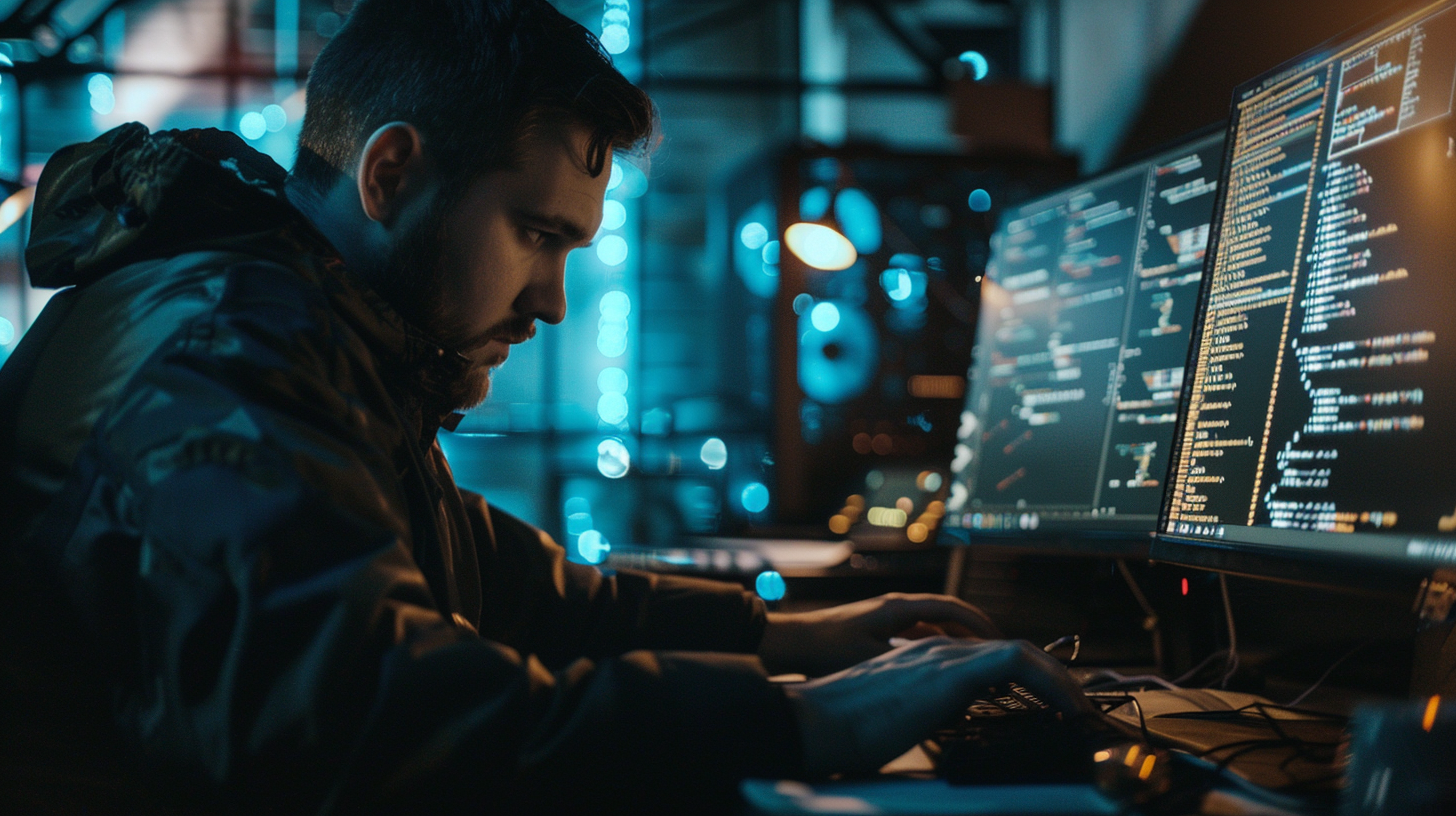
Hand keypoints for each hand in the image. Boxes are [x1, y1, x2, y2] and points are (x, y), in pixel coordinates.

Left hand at [757, 592, 1000, 676]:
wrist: (788, 643)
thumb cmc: (825, 649)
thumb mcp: (871, 660)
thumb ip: (907, 664)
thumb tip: (944, 675)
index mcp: (899, 608)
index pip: (952, 608)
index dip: (979, 624)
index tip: (1001, 640)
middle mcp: (896, 607)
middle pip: (947, 615)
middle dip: (973, 632)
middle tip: (997, 653)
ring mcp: (886, 618)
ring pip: (932, 625)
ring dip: (954, 640)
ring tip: (976, 662)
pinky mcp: (876, 630)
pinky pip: (916, 634)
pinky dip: (934, 647)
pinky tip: (940, 668)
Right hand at [782, 637, 1094, 775]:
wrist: (815, 722)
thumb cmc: (841, 730)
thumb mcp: (889, 718)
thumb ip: (918, 713)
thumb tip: (936, 727)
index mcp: (919, 661)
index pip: (983, 657)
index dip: (1019, 674)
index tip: (1043, 700)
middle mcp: (933, 651)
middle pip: (1008, 650)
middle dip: (1047, 673)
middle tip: (1072, 700)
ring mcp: (941, 656)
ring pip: (1018, 651)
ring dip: (1056, 677)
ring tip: (1079, 703)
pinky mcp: (948, 672)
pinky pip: (1016, 663)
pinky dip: (1048, 681)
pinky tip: (1066, 705)